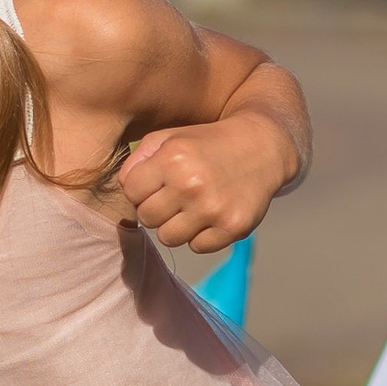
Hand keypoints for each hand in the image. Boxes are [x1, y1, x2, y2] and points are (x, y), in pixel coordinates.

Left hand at [119, 111, 299, 254]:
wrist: (262, 147)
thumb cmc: (207, 143)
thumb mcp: (170, 138)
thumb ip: (138, 160)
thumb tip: (124, 188)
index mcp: (172, 158)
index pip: (130, 192)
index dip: (141, 188)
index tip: (157, 182)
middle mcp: (191, 185)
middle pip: (147, 218)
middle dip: (156, 208)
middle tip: (175, 195)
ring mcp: (213, 209)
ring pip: (169, 238)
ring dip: (176, 225)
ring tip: (192, 205)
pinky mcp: (232, 228)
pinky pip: (197, 247)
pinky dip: (201, 235)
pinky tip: (211, 214)